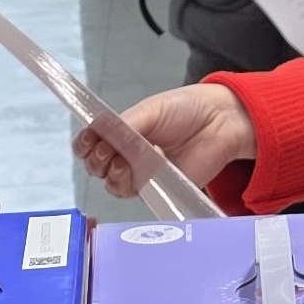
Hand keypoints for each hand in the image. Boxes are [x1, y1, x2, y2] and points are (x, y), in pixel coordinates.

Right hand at [82, 82, 253, 197]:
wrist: (220, 121)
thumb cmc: (186, 109)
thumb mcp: (150, 110)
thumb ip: (123, 124)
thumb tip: (98, 132)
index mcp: (121, 132)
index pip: (90, 143)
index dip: (83, 144)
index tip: (87, 139)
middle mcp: (127, 154)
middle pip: (96, 167)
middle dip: (95, 160)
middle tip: (106, 150)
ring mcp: (142, 172)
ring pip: (111, 184)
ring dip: (110, 175)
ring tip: (122, 161)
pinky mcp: (158, 188)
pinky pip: (135, 194)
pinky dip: (130, 184)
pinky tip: (138, 170)